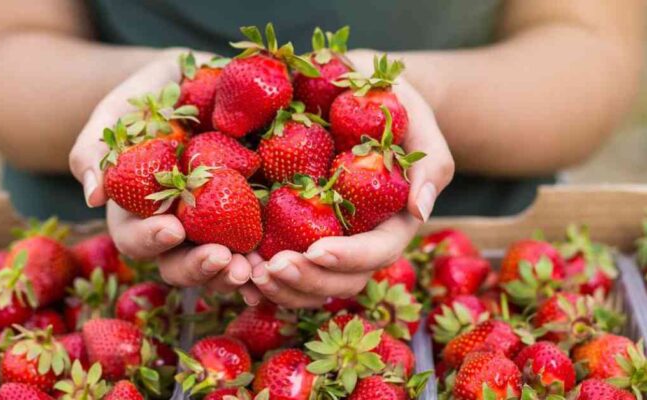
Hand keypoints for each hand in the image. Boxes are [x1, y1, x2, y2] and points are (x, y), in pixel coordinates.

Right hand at [69, 48, 251, 291]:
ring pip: (218, 266)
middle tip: (220, 258)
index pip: (137, 239)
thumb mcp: (116, 114)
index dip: (152, 240)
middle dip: (197, 267)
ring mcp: (214, 226)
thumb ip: (96, 150)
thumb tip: (93, 196)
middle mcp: (176, 228)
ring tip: (250, 270)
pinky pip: (256, 246)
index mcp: (137, 213)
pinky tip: (275, 262)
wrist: (195, 82)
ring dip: (232, 274)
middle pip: (178, 265)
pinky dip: (264, 259)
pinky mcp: (249, 215)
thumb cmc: (145, 99)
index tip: (172, 229)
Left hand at [244, 49, 454, 307]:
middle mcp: (357, 239)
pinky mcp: (292, 230)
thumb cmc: (389, 102)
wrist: (350, 88)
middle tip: (270, 269)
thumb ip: (429, 162)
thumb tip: (421, 210)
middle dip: (306, 281)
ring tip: (247, 274)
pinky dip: (257, 277)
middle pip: (340, 281)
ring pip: (309, 285)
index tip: (316, 250)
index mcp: (391, 220)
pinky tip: (234, 271)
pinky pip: (279, 265)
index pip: (377, 251)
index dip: (349, 258)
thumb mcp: (415, 118)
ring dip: (278, 289)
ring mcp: (324, 238)